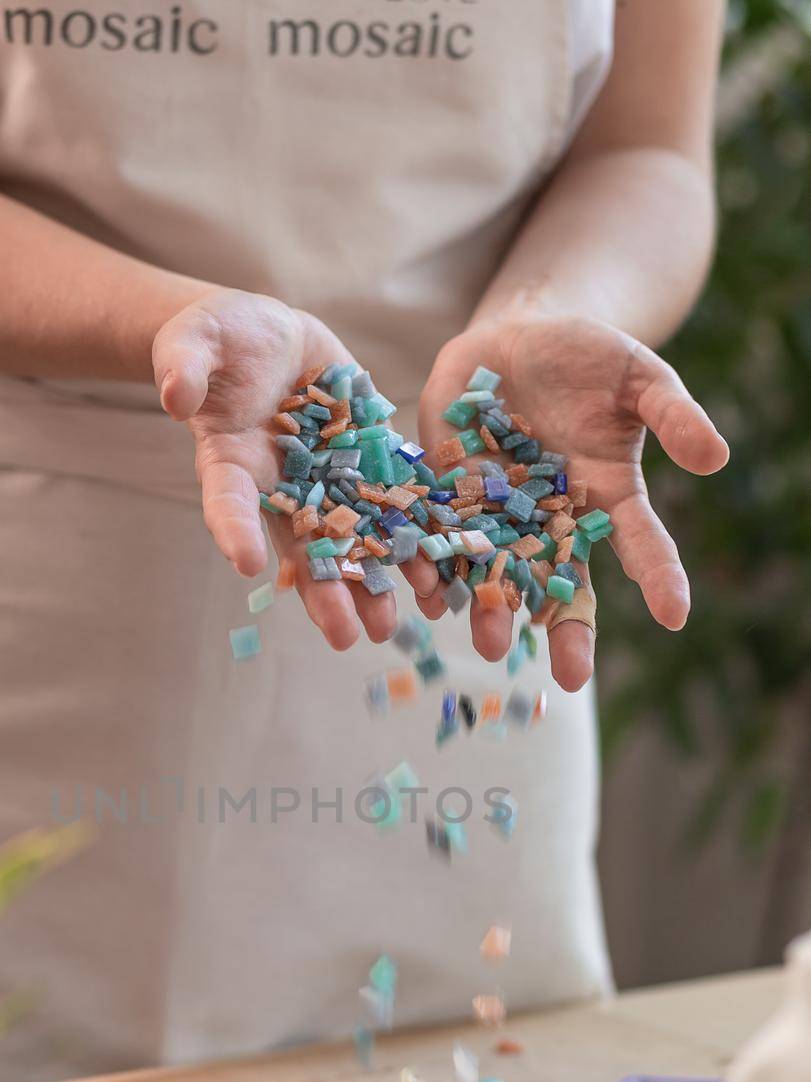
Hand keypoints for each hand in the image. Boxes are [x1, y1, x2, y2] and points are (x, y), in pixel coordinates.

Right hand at [153, 289, 395, 650]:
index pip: (228, 501)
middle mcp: (281, 486)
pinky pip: (391, 505)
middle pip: (300, 545)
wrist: (270, 337)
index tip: (245, 565)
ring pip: (349, 539)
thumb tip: (174, 396)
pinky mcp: (367, 462)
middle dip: (324, 591)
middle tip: (345, 636)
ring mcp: (327, 480)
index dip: (233, 530)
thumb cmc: (220, 338)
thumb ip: (183, 364)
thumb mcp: (195, 338)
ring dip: (371, 582)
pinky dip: (410, 538)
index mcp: (232, 462)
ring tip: (392, 626)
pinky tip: (435, 576)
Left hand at [416, 315, 729, 689]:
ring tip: (489, 643)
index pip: (641, 544)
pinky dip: (434, 569)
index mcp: (607, 497)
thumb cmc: (589, 359)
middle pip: (565, 584)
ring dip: (493, 611)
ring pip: (498, 574)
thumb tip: (718, 458)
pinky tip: (429, 599)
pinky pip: (443, 541)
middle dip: (567, 631)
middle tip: (572, 676)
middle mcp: (554, 520)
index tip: (676, 615)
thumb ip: (673, 415)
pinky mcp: (451, 497)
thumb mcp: (639, 377)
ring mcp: (501, 514)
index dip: (660, 578)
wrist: (517, 340)